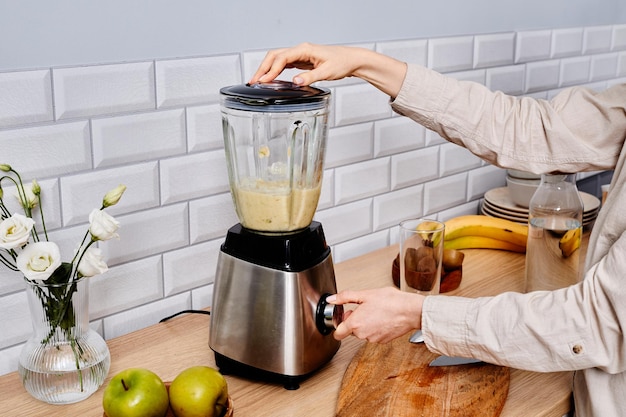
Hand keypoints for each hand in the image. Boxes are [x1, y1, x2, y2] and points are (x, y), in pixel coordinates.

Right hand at [249, 43, 406, 97]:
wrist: (352, 60)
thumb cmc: (343, 62)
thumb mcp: (327, 72)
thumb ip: (310, 78)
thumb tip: (296, 82)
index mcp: (304, 50)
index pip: (282, 59)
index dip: (270, 71)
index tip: (263, 81)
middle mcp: (300, 50)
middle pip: (275, 56)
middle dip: (263, 68)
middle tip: (253, 81)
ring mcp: (301, 55)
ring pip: (278, 59)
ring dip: (267, 69)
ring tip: (258, 81)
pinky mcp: (303, 61)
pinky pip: (285, 64)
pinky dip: (275, 70)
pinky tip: (271, 79)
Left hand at [327, 287, 423, 342]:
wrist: (411, 311)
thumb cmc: (391, 301)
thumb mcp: (365, 294)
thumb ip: (345, 297)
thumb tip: (332, 299)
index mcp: (355, 323)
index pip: (338, 334)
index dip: (339, 324)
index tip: (345, 316)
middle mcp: (363, 334)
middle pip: (351, 331)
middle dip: (354, 321)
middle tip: (363, 308)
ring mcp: (373, 339)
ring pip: (363, 333)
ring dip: (365, 324)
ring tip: (375, 311)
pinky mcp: (383, 340)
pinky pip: (374, 335)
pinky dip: (375, 327)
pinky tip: (382, 317)